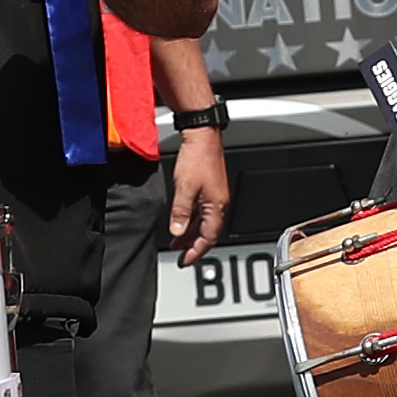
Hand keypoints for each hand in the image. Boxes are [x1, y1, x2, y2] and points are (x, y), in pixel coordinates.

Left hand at [164, 125, 231, 254]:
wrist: (202, 137)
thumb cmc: (198, 157)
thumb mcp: (185, 187)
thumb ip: (181, 212)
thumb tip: (177, 231)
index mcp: (217, 206)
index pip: (209, 238)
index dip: (196, 251)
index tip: (185, 260)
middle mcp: (219, 203)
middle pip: (208, 233)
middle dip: (193, 246)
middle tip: (181, 255)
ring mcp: (215, 196)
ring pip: (204, 223)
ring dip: (191, 234)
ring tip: (178, 242)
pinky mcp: (210, 189)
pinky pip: (202, 212)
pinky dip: (192, 221)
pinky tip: (182, 222)